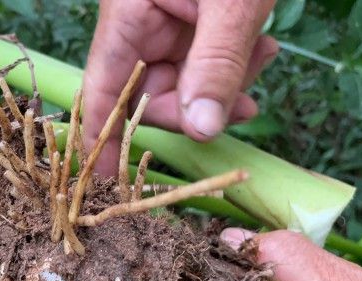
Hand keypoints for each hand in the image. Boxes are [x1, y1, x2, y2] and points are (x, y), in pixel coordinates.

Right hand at [83, 0, 277, 175]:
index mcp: (127, 15)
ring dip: (220, 85)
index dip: (101, 138)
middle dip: (193, 107)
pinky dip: (228, 65)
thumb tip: (201, 130)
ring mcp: (162, 21)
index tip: (104, 182)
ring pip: (179, 80)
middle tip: (242, 107)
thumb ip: (216, 65)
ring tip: (261, 59)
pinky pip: (199, 60)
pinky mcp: (187, 19)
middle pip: (146, 92)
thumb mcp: (234, 3)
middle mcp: (137, 22)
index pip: (103, 89)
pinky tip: (259, 49)